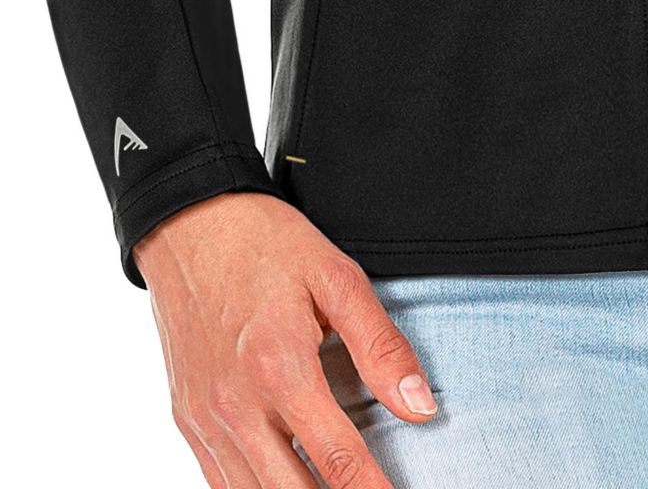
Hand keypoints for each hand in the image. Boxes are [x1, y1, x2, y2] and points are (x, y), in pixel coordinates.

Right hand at [132, 190, 437, 487]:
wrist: (188, 225)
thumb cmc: (264, 244)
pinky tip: (285, 487)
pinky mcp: (188, 421)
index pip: (338, 460)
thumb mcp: (336, 277)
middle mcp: (237, 407)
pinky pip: (219, 484)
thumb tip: (420, 406)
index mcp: (280, 369)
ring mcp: (206, 420)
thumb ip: (380, 346)